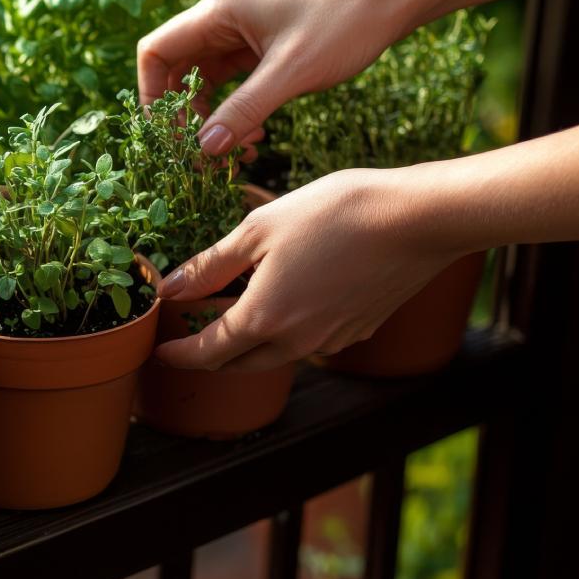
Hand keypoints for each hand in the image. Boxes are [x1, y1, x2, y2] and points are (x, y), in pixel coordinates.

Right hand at [137, 0, 415, 157]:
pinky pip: (234, 81)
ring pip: (206, 81)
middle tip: (204, 152)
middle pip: (176, 70)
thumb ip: (243, 111)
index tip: (169, 133)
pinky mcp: (265, 44)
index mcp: (219, 12)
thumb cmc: (346, 21)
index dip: (151, 95)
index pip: (156, 52)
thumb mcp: (291, 73)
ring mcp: (244, 31)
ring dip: (214, 117)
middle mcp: (224, 18)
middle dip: (185, 115)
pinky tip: (258, 132)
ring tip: (239, 148)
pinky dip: (238, 109)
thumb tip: (202, 149)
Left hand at [152, 169, 464, 371]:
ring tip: (234, 311)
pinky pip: (311, 341)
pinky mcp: (360, 330)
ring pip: (276, 355)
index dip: (179, 355)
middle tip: (191, 334)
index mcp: (263, 319)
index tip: (161, 351)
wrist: (417, 219)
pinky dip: (287, 330)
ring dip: (249, 343)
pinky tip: (289, 298)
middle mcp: (296, 342)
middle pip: (239, 364)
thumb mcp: (258, 229)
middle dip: (210, 356)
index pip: (207, 354)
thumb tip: (169, 288)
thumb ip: (210, 265)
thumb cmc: (334, 214)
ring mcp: (332, 340)